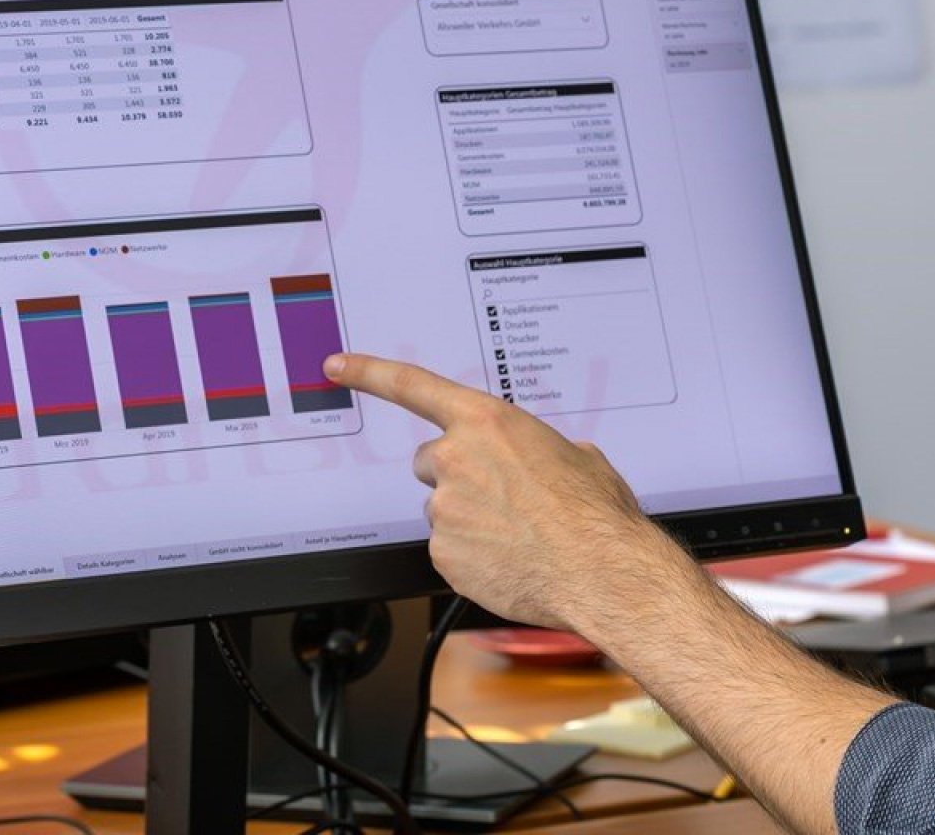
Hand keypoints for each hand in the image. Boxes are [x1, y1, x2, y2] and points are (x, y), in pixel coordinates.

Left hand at [324, 352, 661, 630]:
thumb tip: (548, 460)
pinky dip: (473, 556)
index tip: (336, 365)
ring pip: (444, 510)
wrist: (598, 569)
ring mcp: (444, 509)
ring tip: (519, 533)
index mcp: (487, 422)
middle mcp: (455, 459)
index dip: (369, 372)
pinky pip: (450, 550)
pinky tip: (509, 558)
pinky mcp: (442, 554)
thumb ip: (541, 448)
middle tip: (500, 496)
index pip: (412, 386)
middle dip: (457, 476)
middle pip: (430, 463)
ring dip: (471, 518)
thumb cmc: (593, 513)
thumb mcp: (578, 456)